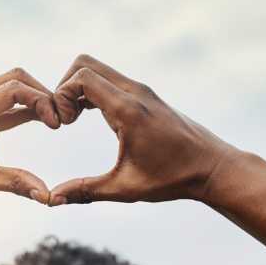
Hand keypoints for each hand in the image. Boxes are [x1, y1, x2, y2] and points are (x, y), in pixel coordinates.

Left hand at [0, 68, 59, 211]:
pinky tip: (38, 121)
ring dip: (30, 99)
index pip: (13, 89)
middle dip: (39, 93)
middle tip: (59, 116)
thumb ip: (17, 183)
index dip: (40, 100)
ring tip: (52, 120)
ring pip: (5, 89)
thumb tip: (48, 196)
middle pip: (11, 79)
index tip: (55, 123)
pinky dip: (18, 109)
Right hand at [48, 55, 235, 204]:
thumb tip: (52, 201)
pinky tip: (90, 118)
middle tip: (64, 118)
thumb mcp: (125, 188)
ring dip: (77, 90)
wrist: (213, 167)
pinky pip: (109, 81)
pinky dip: (91, 92)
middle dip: (64, 87)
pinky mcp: (145, 96)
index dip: (61, 96)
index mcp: (129, 110)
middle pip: (85, 64)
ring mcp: (142, 91)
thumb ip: (85, 191)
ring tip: (73, 120)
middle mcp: (135, 93)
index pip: (82, 77)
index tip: (62, 125)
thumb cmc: (173, 178)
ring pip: (97, 70)